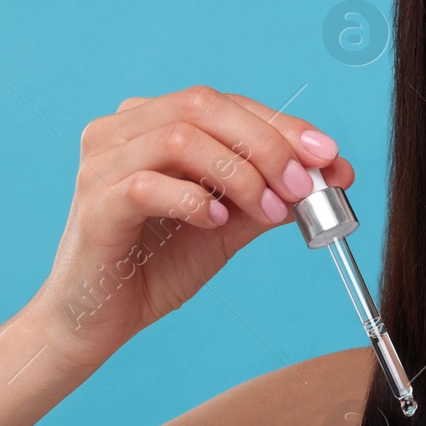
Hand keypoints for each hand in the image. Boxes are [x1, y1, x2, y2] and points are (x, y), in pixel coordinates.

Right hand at [27, 85, 354, 366]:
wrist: (99, 320)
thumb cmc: (157, 266)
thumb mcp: (228, 225)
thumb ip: (270, 197)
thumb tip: (327, 178)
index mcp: (153, 122)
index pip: (228, 105)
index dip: (284, 126)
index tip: (330, 156)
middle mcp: (122, 129)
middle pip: (204, 106)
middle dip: (266, 144)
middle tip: (302, 185)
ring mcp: (102, 163)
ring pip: (179, 138)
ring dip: (237, 173)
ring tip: (266, 209)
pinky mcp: (95, 203)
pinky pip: (146, 185)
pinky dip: (192, 199)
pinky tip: (215, 221)